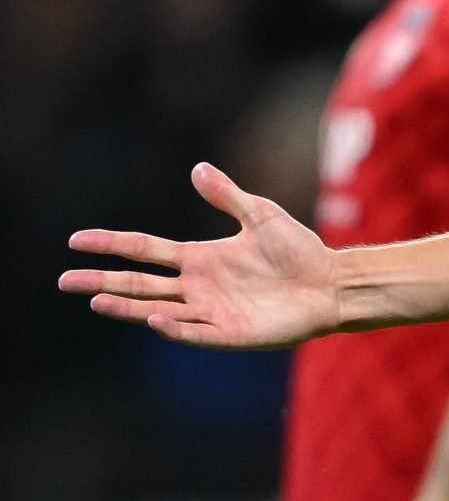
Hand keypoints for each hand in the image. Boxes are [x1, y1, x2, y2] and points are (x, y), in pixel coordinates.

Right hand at [59, 162, 340, 348]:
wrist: (331, 283)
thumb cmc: (299, 250)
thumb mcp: (261, 215)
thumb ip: (227, 196)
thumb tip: (197, 168)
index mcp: (199, 259)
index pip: (144, 251)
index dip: (111, 245)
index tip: (76, 241)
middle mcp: (197, 287)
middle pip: (139, 284)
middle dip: (102, 282)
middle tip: (65, 281)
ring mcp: (211, 311)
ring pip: (157, 310)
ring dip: (127, 307)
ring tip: (95, 300)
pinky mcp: (230, 333)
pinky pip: (195, 332)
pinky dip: (174, 327)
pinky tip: (155, 318)